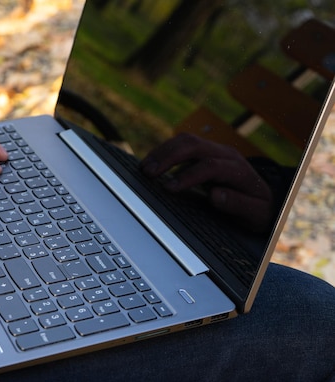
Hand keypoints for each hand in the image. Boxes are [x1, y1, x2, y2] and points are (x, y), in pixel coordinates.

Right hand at [140, 133, 273, 231]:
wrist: (264, 197)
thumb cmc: (257, 208)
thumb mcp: (255, 213)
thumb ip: (238, 205)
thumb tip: (216, 195)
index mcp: (238, 169)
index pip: (210, 166)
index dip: (188, 176)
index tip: (169, 189)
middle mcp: (225, 154)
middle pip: (194, 146)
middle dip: (168, 157)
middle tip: (149, 173)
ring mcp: (214, 150)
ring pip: (185, 140)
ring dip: (162, 151)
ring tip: (144, 167)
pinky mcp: (203, 151)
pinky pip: (181, 144)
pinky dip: (164, 151)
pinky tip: (150, 163)